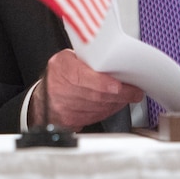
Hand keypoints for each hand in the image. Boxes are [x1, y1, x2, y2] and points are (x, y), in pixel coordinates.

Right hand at [27, 49, 143, 130]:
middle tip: (134, 91)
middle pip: (95, 95)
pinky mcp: (70, 120)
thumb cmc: (60, 74)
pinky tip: (113, 104)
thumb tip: (113, 61)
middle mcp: (60, 88)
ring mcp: (64, 107)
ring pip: (98, 108)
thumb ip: (88, 59)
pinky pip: (95, 117)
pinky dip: (108, 111)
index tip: (117, 86)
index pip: (81, 77)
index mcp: (61, 67)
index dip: (101, 83)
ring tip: (127, 96)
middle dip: (119, 94)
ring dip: (116, 103)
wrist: (45, 97)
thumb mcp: (69, 58)